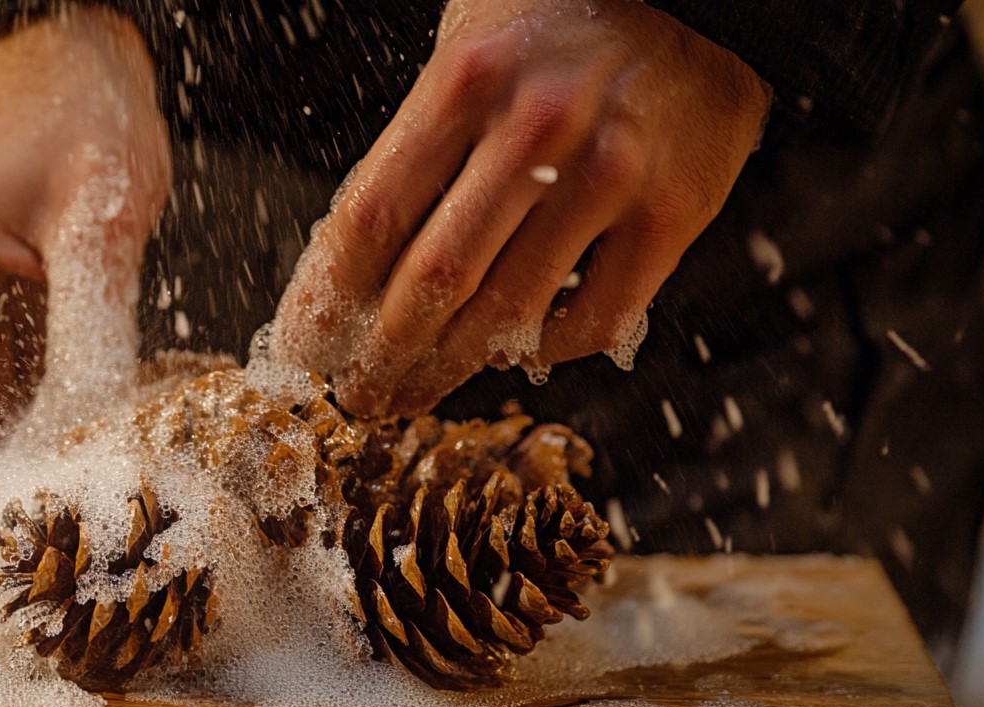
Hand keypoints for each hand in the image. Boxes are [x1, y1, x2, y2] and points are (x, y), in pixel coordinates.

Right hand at [0, 7, 170, 493]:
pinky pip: (6, 343)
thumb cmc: (77, 103)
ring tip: (77, 466)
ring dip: (25, 415)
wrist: (67, 38)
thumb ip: (94, 317)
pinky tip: (83, 409)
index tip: (0, 499)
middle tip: (55, 498)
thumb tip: (99, 412)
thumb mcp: (100, 215)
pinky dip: (41, 378)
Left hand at [272, 0, 770, 415]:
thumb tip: (360, 266)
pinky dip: (547, 350)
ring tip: (420, 390)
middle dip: (383, 356)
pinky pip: (596, 319)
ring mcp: (610, 174)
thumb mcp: (468, 51)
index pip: (370, 218)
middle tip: (362, 393)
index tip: (310, 343)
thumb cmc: (566, 21)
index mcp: (467, 81)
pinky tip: (521, 349)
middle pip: (431, 280)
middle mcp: (537, 127)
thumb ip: (420, 148)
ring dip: (452, 368)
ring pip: (507, 313)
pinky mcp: (673, 213)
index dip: (329, 298)